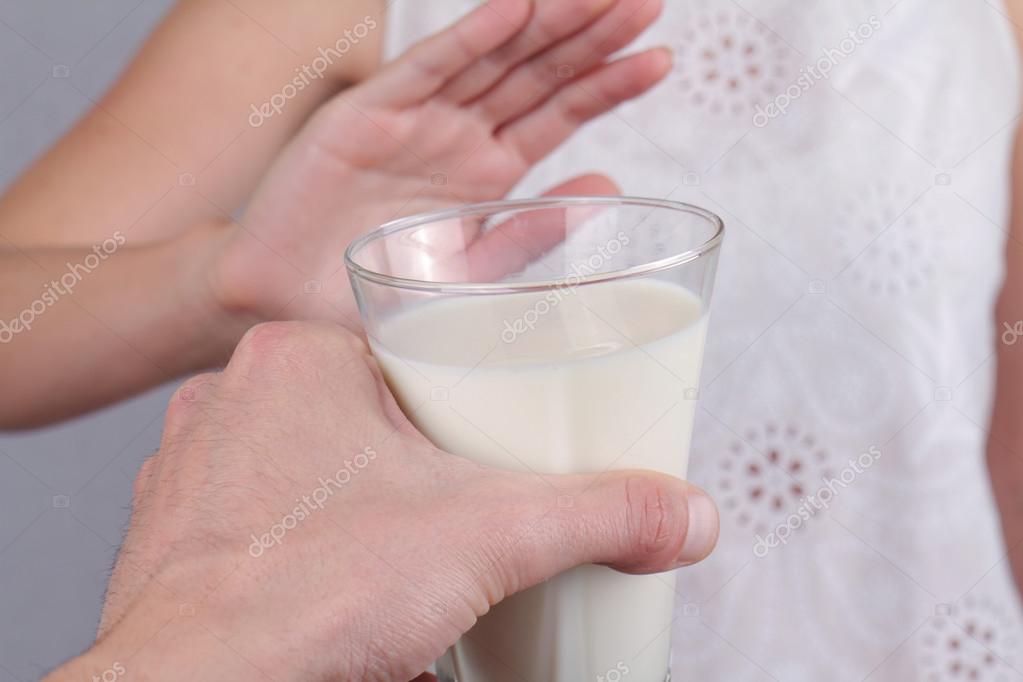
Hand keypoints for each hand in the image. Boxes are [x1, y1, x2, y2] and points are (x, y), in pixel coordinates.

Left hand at [45, 322, 716, 681]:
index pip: (404, 351)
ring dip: (355, 495)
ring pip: (305, 460)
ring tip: (402, 542)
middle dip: (414, 454)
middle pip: (360, 408)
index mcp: (300, 359)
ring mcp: (195, 467)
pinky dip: (303, 538)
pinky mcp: (177, 534)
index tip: (486, 432)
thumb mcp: (491, 537)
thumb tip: (680, 514)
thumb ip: (599, 513)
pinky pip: (258, 513)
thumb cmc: (301, 597)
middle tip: (459, 498)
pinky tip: (338, 576)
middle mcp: (233, 399)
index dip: (457, 391)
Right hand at [210, 0, 668, 327]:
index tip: (660, 59)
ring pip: (492, 60)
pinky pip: (426, 71)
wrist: (290, 309)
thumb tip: (609, 188)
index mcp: (488, 171)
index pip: (560, 114)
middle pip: (537, 74)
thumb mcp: (473, 272)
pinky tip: (515, 8)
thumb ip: (535, 230)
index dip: (608, 84)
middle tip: (645, 2)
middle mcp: (458, 136)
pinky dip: (469, 39)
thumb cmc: (376, 294)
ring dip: (545, 24)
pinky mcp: (366, 116)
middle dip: (591, 36)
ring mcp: (415, 120)